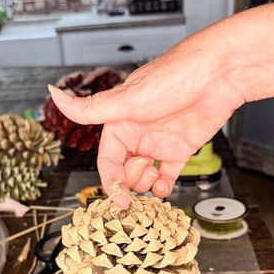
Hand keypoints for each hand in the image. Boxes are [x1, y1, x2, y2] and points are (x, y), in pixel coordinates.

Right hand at [48, 39, 244, 205]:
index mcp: (120, 123)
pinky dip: (163, 185)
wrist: (219, 74)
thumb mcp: (127, 98)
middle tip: (143, 173)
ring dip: (146, 185)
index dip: (111, 182)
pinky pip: (166, 175)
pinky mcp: (180, 148)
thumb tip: (54, 95)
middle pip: (124, 172)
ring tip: (155, 175)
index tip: (119, 198)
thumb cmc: (174, 77)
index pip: (107, 161)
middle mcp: (137, 134)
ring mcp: (158, 142)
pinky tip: (165, 185)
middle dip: (130, 181)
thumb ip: (91, 108)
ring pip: (143, 176)